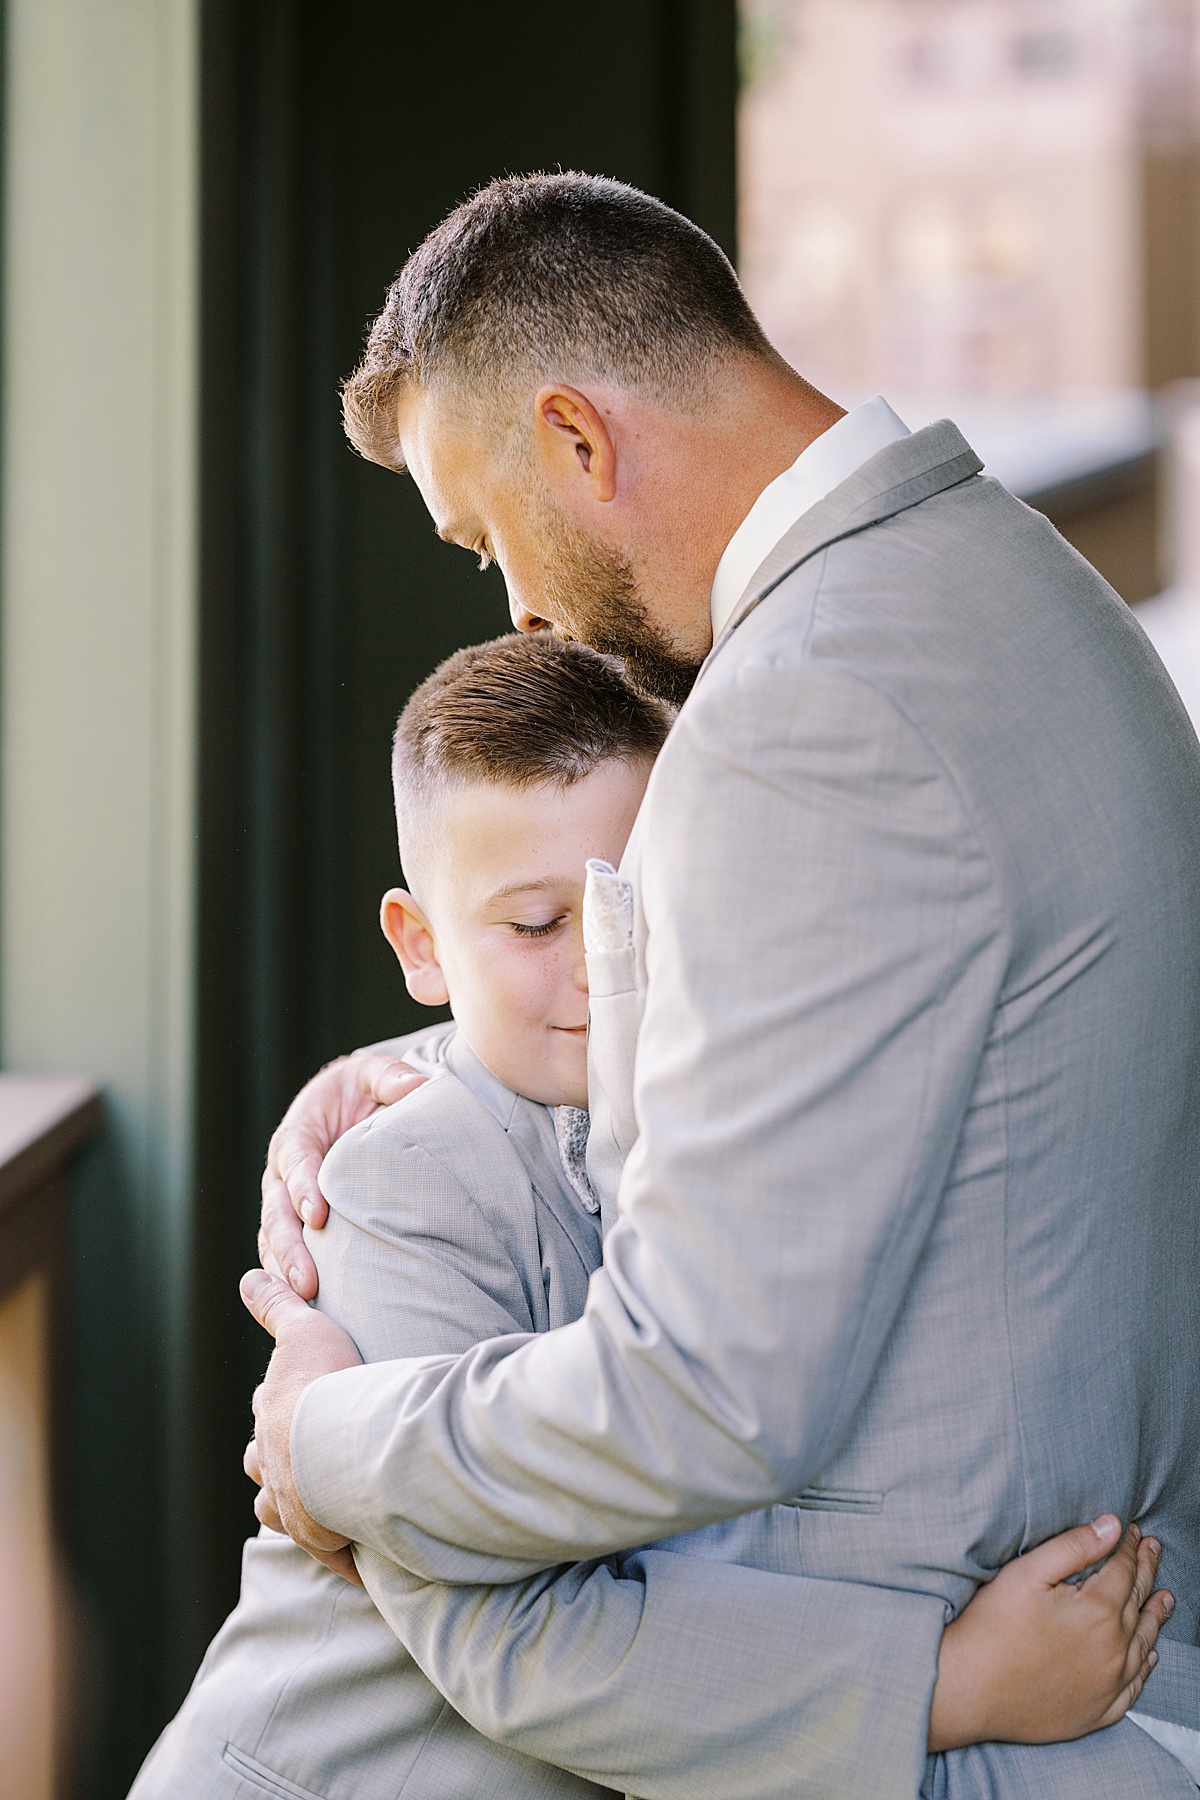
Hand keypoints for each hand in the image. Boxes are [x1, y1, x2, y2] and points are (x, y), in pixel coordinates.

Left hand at [241, 1268, 366, 1584]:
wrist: (333, 1437)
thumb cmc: (319, 1382)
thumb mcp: (301, 1330)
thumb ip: (276, 1304)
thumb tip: (248, 1275)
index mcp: (270, 1425)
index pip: (262, 1427)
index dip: (274, 1421)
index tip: (291, 1420)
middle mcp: (274, 1470)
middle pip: (263, 1477)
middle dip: (279, 1474)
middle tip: (306, 1472)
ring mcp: (297, 1508)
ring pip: (284, 1518)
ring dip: (303, 1517)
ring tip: (329, 1516)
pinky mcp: (326, 1538)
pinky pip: (337, 1557)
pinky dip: (349, 1560)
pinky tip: (368, 1564)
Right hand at [259, 1050, 426, 1298]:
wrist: (349, 1103)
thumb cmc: (362, 1090)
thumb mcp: (374, 1074)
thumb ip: (391, 1078)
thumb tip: (420, 1084)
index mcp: (297, 1135)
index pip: (295, 1162)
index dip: (302, 1188)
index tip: (316, 1215)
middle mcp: (282, 1172)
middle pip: (276, 1211)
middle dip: (289, 1247)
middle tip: (307, 1281)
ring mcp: (284, 1201)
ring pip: (273, 1238)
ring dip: (286, 1270)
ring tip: (306, 1302)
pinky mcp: (294, 1222)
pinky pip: (283, 1252)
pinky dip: (288, 1277)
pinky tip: (306, 1306)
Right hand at [928, 1516, 1171, 1750]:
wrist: (970, 1690)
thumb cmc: (992, 1629)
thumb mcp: (1027, 1573)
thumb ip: (1073, 1547)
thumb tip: (1112, 1526)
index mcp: (1097, 1612)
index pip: (1122, 1569)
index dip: (1128, 1546)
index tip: (1132, 1531)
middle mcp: (1112, 1649)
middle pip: (1137, 1602)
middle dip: (1146, 1572)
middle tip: (1152, 1551)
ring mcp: (1108, 1684)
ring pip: (1143, 1644)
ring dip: (1155, 1617)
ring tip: (1165, 1599)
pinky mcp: (1097, 1712)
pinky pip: (1133, 1687)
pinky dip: (1144, 1667)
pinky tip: (1148, 1656)